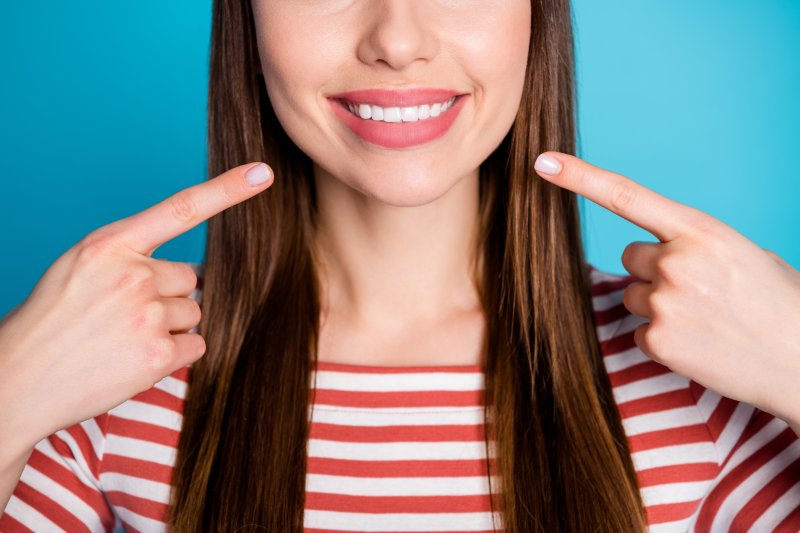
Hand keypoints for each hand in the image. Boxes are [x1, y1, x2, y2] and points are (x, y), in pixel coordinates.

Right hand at [0, 162, 273, 454]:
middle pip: (190, 279)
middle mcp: (133, 274)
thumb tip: (194, 271)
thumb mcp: (81, 269)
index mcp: (110, 245)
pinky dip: (173, 354)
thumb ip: (132, 258)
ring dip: (168, 327)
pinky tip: (134, 359)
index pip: (180, 209)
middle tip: (124, 317)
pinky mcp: (158, 352)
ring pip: (192, 313)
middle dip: (167, 297)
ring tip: (122, 339)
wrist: (18, 381)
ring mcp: (147, 314)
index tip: (262, 173)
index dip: (226, 190)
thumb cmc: (52, 322)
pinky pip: (195, 345)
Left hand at [534, 152, 799, 426]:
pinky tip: (700, 343)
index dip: (580, 178)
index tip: (543, 162)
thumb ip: (696, 244)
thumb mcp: (745, 254)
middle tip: (700, 290)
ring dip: (657, 303)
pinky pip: (639, 330)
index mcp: (702, 232)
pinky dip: (663, 337)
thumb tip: (661, 252)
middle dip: (654, 269)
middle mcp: (676, 263)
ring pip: (632, 294)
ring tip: (706, 318)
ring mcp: (663, 303)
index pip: (628, 196)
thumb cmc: (780, 304)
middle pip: (630, 255)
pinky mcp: (656, 340)